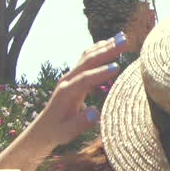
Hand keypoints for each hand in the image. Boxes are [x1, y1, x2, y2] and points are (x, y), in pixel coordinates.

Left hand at [34, 32, 126, 147]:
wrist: (44, 128)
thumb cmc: (58, 131)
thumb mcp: (67, 133)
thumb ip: (81, 123)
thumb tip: (95, 113)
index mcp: (67, 93)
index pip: (85, 80)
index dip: (100, 73)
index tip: (117, 67)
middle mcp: (68, 80)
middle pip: (88, 62)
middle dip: (106, 51)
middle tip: (124, 42)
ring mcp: (71, 76)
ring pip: (88, 57)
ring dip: (105, 46)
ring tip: (122, 37)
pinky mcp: (75, 76)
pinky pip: (87, 59)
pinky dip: (99, 50)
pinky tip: (110, 43)